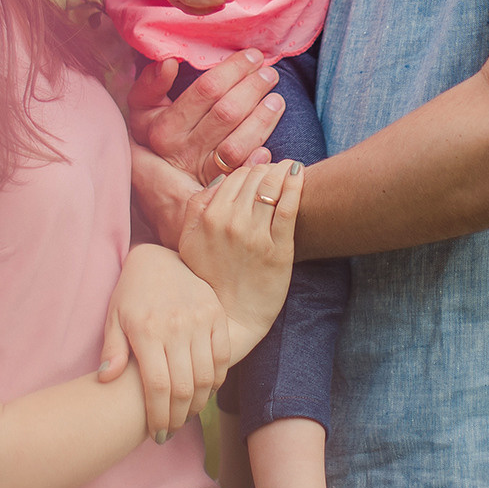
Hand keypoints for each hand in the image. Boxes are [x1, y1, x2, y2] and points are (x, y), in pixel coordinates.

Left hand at [98, 243, 229, 441]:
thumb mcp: (114, 318)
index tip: (156, 434)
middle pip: (184, 388)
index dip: (159, 417)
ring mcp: (200, 319)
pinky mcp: (216, 313)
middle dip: (177, 418)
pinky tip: (205, 390)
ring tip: (186, 414)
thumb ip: (112, 348)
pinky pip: (222, 356)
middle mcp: (175, 325)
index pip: (157, 387)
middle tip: (171, 430)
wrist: (157, 260)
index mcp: (147, 330)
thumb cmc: (130, 294)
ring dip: (198, 404)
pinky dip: (216, 379)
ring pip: (206, 377)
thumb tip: (106, 378)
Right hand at [127, 51, 281, 185]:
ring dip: (262, 120)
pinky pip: (243, 174)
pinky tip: (268, 146)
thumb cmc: (156, 132)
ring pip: (237, 146)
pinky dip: (258, 160)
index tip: (253, 56)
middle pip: (226, 113)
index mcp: (165, 126)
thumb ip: (151, 84)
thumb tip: (169, 62)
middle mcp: (183, 151)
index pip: (206, 89)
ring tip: (277, 100)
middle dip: (253, 89)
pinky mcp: (220, 188)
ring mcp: (202, 173)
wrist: (156, 181)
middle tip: (270, 74)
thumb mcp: (144, 109)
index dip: (234, 70)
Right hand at [177, 159, 302, 352]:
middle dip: (266, 170)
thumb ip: (196, 208)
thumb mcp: (189, 243)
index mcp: (209, 217)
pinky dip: (295, 185)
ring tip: (290, 169)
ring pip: (272, 186)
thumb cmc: (209, 279)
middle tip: (275, 172)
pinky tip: (299, 174)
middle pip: (254, 177)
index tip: (259, 174)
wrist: (232, 318)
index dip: (249, 171)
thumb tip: (219, 181)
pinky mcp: (279, 249)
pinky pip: (289, 207)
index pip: (234, 177)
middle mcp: (231, 222)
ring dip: (282, 171)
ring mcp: (256, 235)